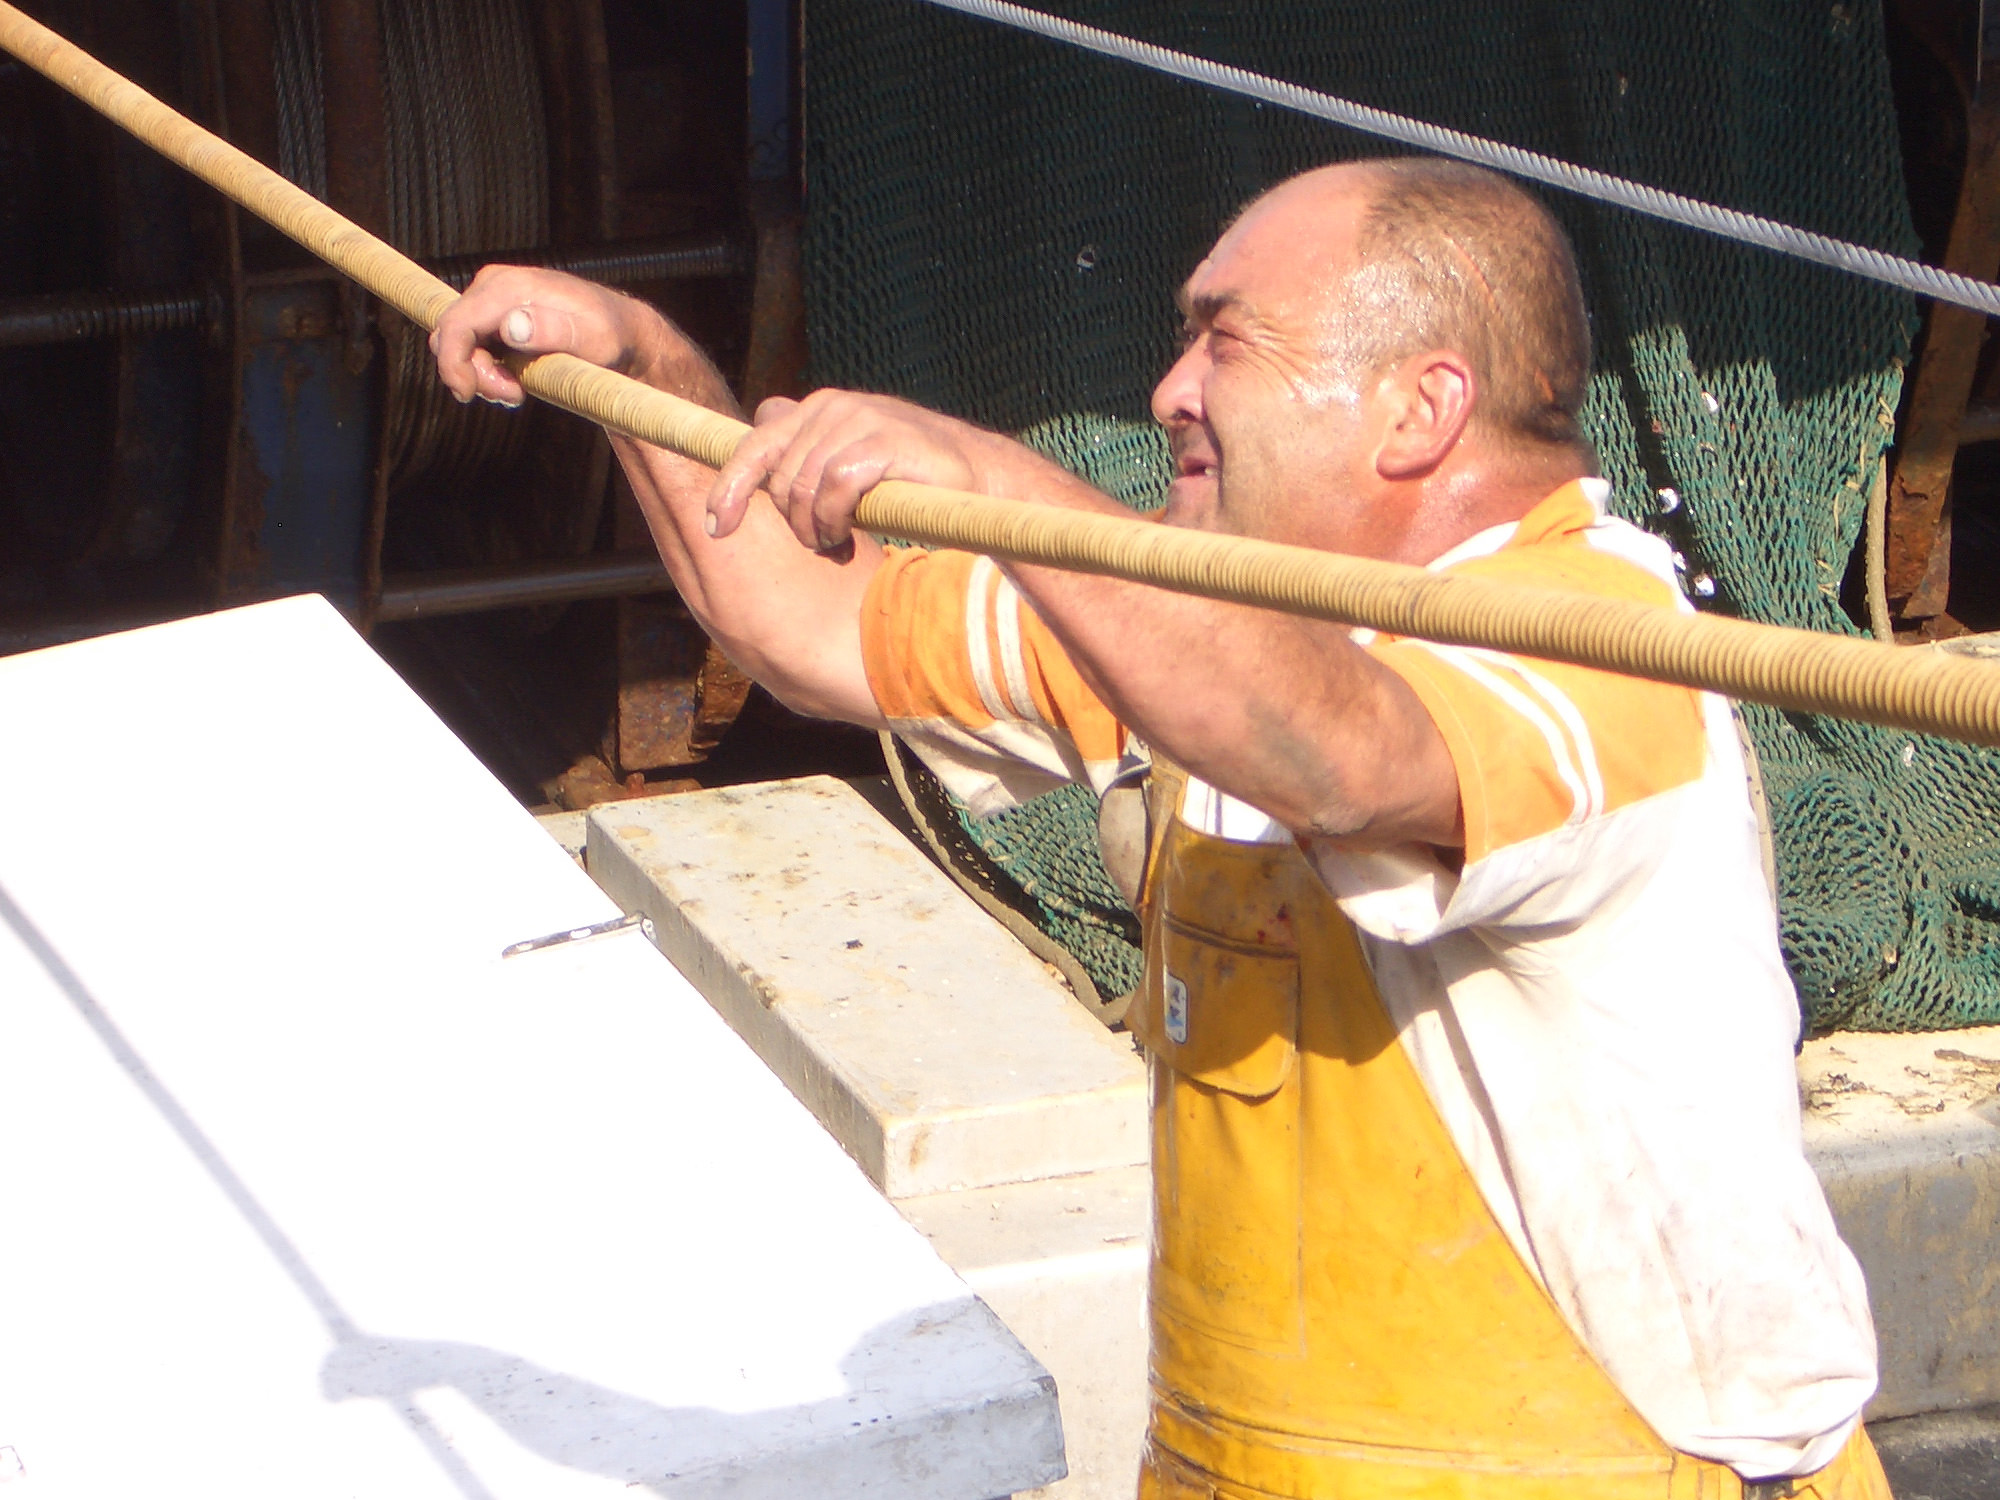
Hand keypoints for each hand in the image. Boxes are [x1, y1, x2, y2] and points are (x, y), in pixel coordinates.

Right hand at [428, 264, 669, 407]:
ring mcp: (492, 298)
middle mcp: (494, 285)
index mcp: (510, 288)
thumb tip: (512, 326)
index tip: (468, 395)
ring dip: (483, 375)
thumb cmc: (610, 336)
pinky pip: (472, 345)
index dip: (452, 364)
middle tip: (514, 395)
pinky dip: (488, 369)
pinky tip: (517, 381)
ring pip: (459, 343)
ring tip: (520, 390)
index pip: (456, 324)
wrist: (620, 330)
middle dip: (472, 373)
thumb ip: (554, 332)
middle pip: (451, 336)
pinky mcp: (495, 314)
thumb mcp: (592, 339)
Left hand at [706, 390, 991, 551]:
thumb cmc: (907, 478)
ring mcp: (857, 419)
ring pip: (803, 487)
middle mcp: (831, 406)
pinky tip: (847, 536)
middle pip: (780, 478)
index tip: (717, 528)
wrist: (975, 478)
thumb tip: (764, 415)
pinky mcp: (882, 439)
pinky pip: (833, 488)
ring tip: (836, 546)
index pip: (755, 445)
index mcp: (817, 410)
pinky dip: (834, 521)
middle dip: (793, 523)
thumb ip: (807, 447)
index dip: (730, 487)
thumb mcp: (849, 461)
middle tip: (822, 546)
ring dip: (814, 530)